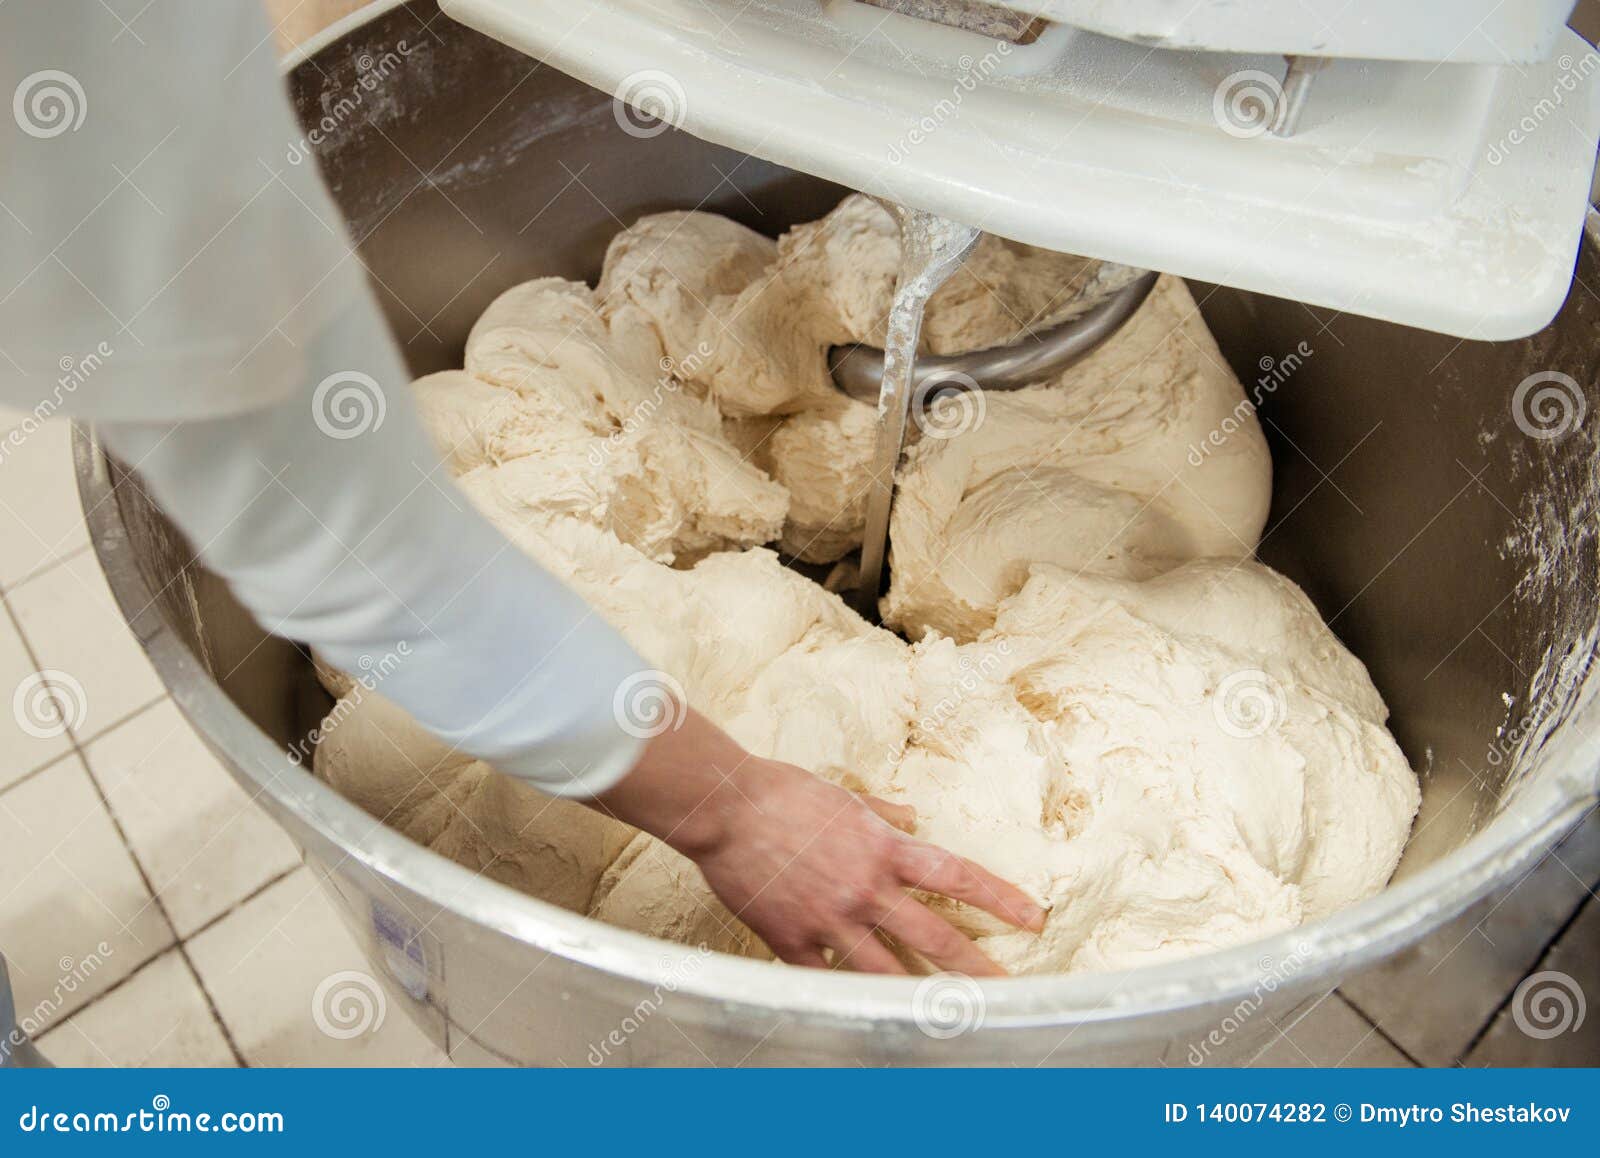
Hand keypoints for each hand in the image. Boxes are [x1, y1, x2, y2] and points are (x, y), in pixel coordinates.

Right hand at [592, 707, 1044, 972]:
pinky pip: (825, 979)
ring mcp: (830, 920)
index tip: (1032, 916)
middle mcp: (865, 889)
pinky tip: (863, 1015)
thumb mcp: (844, 794)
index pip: (956, 876)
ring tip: (947, 1019)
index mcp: (883, 848)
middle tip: (1007, 989)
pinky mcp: (792, 940)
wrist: (727, 807)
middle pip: (934, 936)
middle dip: (976, 966)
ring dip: (919, 996)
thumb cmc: (783, 792)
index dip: (999, 898)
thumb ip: (883, 812)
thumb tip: (911, 816)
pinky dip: (844, 995)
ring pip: (886, 971)